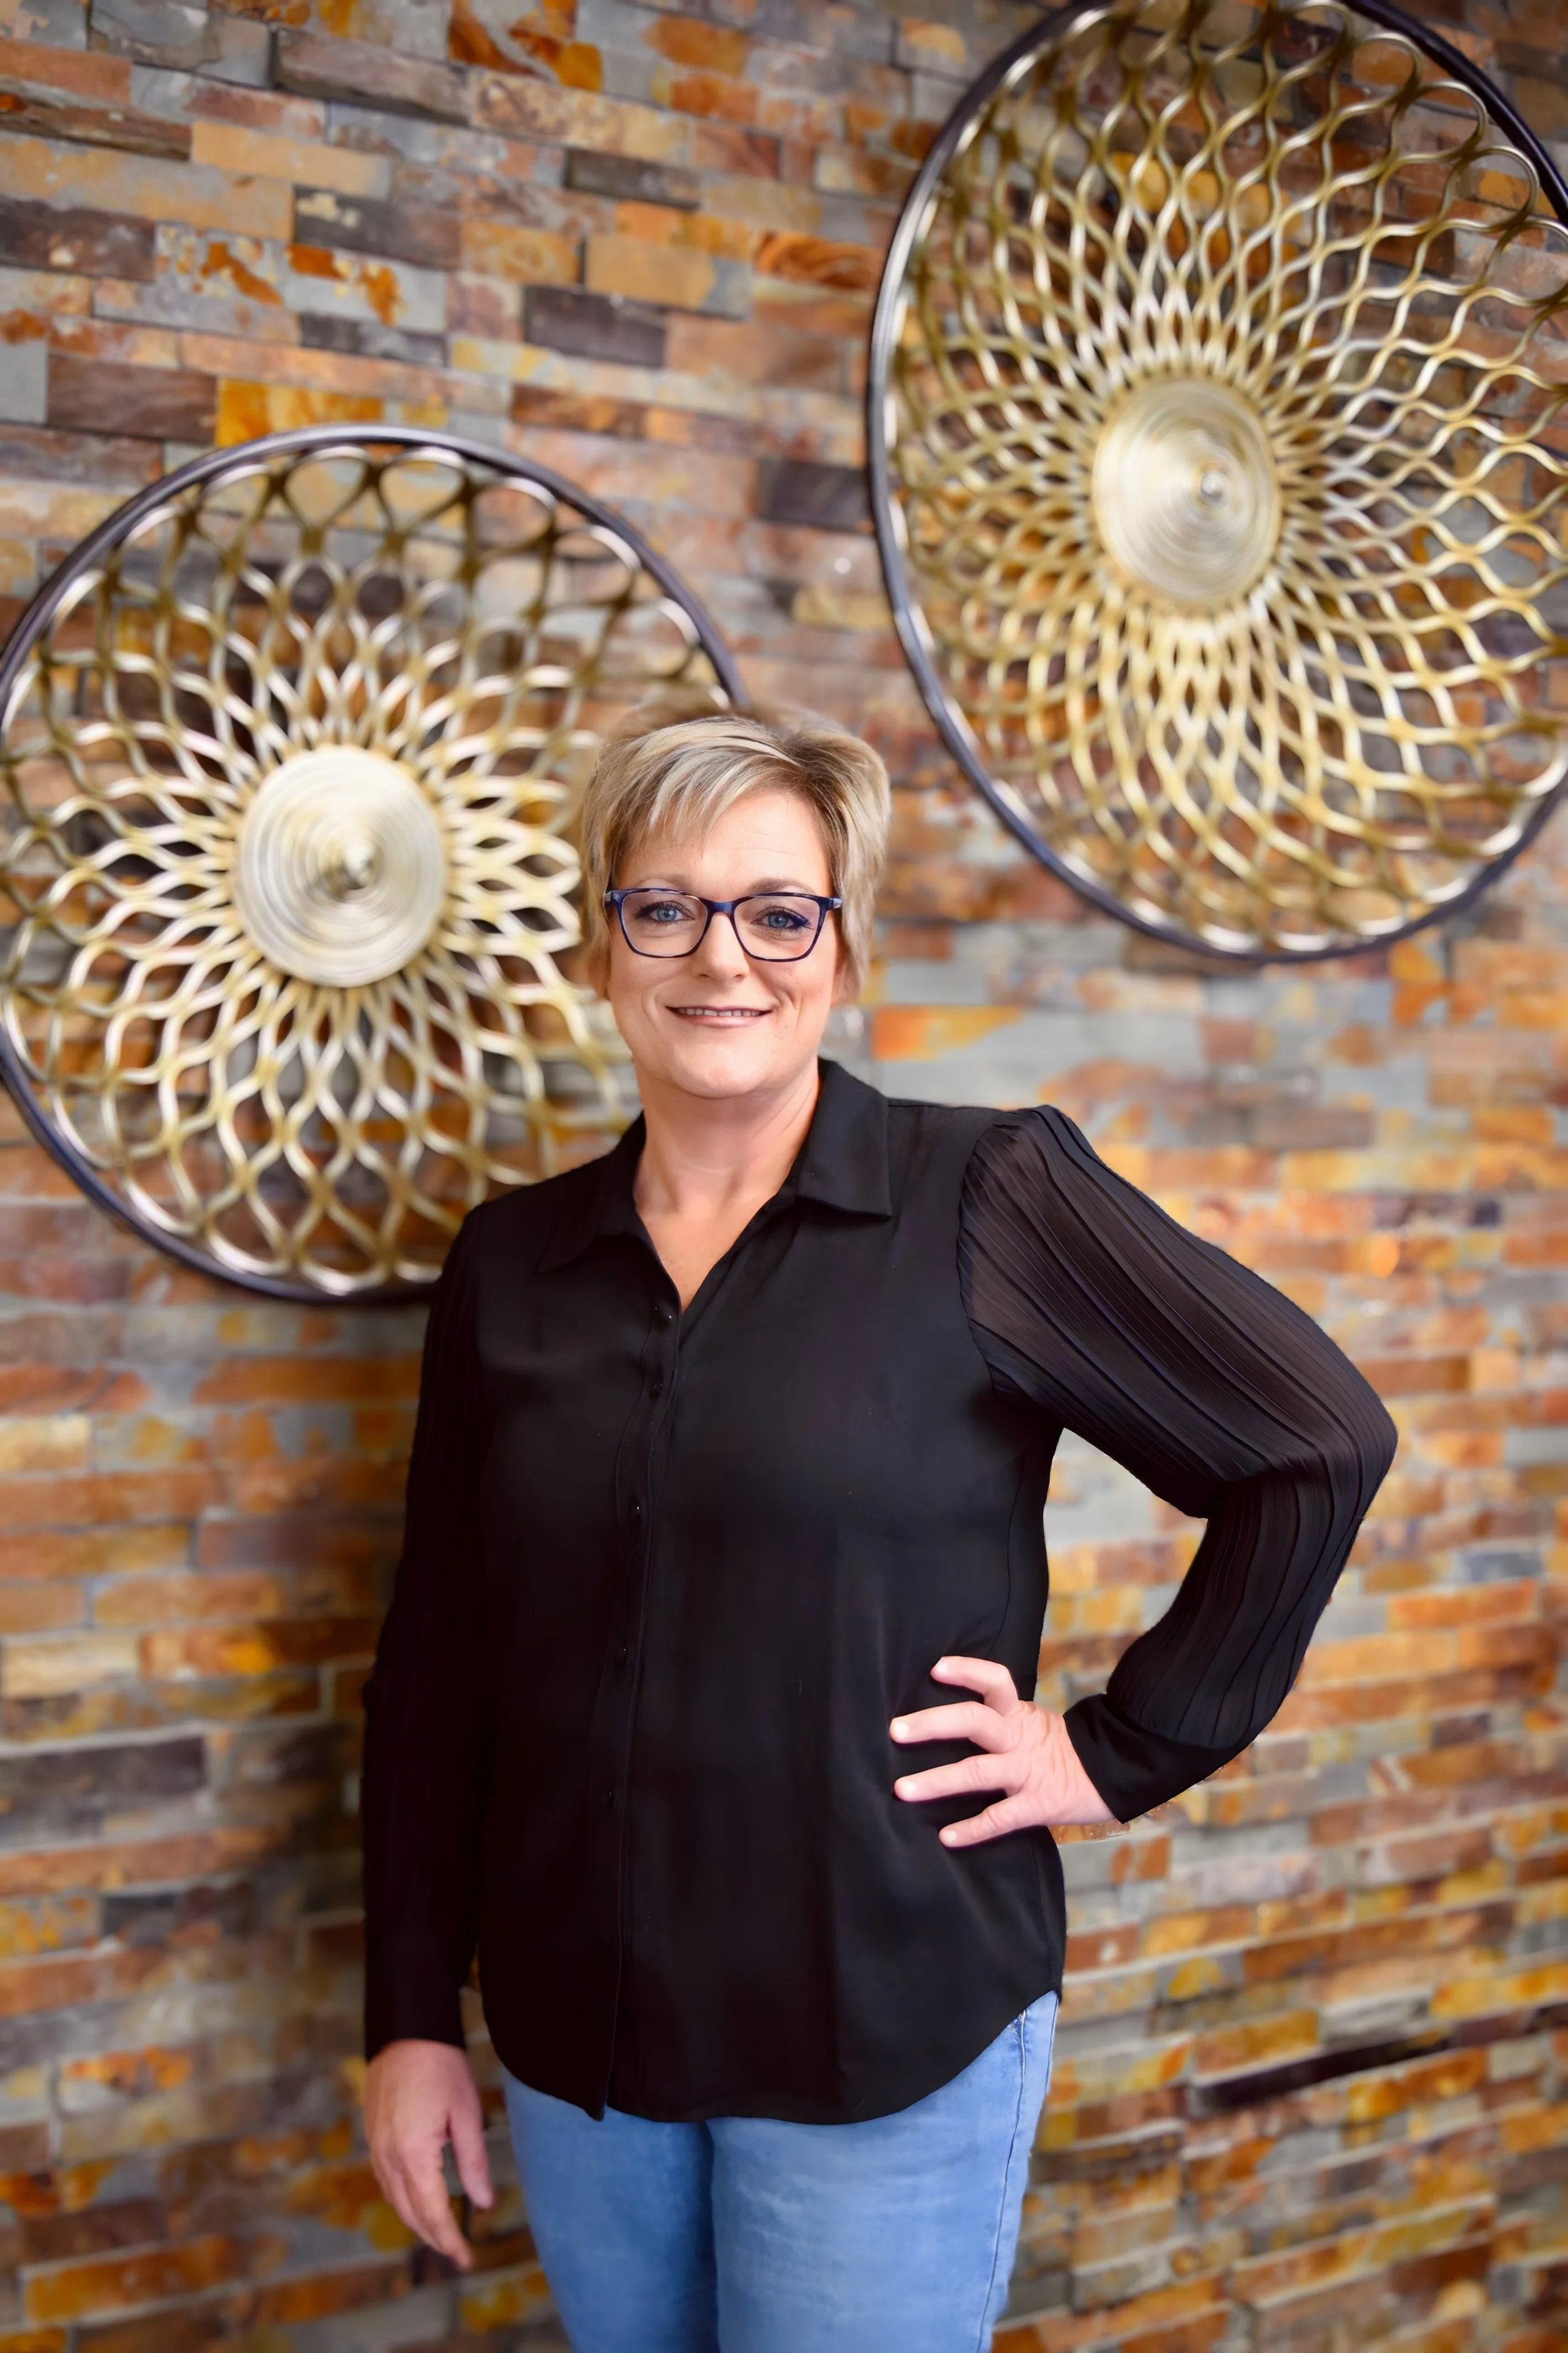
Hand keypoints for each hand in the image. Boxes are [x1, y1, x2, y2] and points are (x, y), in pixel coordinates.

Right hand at [365, 2038, 492, 2269]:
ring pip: (394, 2200)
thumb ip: (473, 2162)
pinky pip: (385, 2180)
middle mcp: (388, 2157)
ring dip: (416, 2220)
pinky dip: (402, 2199)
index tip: (466, 2258)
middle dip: (433, 2236)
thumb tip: (483, 2202)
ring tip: (441, 2232)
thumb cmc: (441, 2066)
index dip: (449, 2240)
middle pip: (409, 2213)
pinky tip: (418, 2200)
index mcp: (414, 2154)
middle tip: (457, 2251)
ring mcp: (375, 2147)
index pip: (431, 2212)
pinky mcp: (372, 2136)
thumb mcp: (466, 2113)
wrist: (406, 2030)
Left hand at [891, 1655, 1115, 1845]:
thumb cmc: (1062, 1750)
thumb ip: (998, 1719)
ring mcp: (1027, 1772)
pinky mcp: (1038, 1805)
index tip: (936, 1668)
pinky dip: (972, 1829)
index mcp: (1019, 1714)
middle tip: (896, 1730)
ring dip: (937, 1781)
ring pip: (977, 1772)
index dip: (967, 1671)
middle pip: (974, 1721)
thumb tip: (946, 1719)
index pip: (995, 1681)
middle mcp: (1019, 1738)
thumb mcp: (1033, 1723)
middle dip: (932, 1725)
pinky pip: (1000, 1818)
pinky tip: (947, 1838)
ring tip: (903, 1790)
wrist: (1113, 1775)